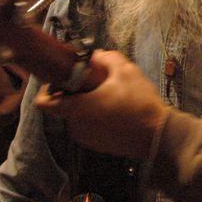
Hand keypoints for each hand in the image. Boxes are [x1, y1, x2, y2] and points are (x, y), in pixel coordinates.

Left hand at [35, 49, 168, 158]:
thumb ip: (106, 58)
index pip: (43, 102)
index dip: (48, 88)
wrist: (158, 136)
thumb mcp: (126, 71)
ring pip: (77, 115)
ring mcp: (86, 138)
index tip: (63, 79)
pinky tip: (117, 111)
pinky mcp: (97, 146)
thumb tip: (95, 56)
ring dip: (88, 105)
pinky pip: (89, 126)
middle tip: (97, 84)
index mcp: (77, 108)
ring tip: (111, 97)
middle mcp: (76, 126)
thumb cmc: (140, 103)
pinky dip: (96, 118)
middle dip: (76, 93)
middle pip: (64, 105)